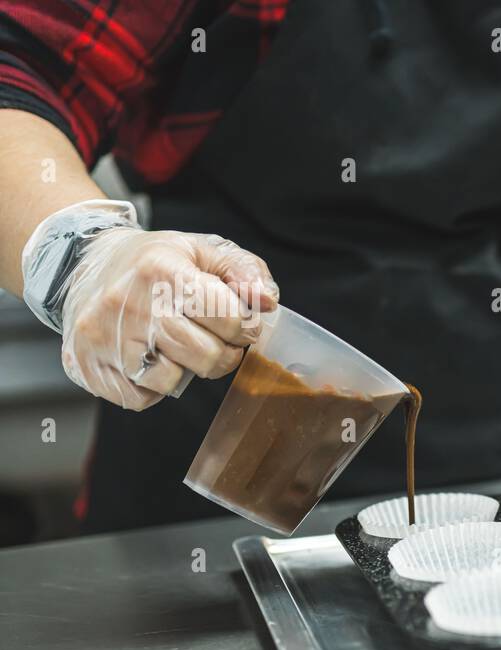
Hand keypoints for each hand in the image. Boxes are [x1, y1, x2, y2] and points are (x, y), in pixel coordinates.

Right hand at [27, 203, 277, 408]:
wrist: (83, 264)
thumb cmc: (153, 262)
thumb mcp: (200, 250)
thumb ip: (244, 270)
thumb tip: (268, 301)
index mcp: (161, 270)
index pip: (228, 316)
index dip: (245, 326)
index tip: (240, 324)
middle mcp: (129, 304)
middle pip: (205, 356)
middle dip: (225, 355)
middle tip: (218, 342)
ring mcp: (105, 337)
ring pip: (172, 381)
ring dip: (187, 370)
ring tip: (179, 347)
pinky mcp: (88, 365)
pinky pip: (139, 398)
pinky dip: (153, 386)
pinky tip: (150, 358)